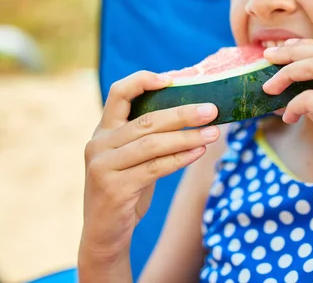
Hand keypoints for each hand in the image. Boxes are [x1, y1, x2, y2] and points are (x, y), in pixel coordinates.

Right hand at [79, 71, 219, 262]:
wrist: (103, 234)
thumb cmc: (126, 190)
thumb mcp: (132, 159)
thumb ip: (149, 137)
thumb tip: (192, 113)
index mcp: (103, 131)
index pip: (118, 93)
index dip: (143, 80)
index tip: (172, 79)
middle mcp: (99, 144)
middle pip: (147, 120)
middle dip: (183, 113)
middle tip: (212, 109)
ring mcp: (103, 165)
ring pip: (153, 144)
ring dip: (187, 137)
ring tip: (214, 132)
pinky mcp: (114, 187)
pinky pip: (155, 168)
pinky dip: (180, 159)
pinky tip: (199, 152)